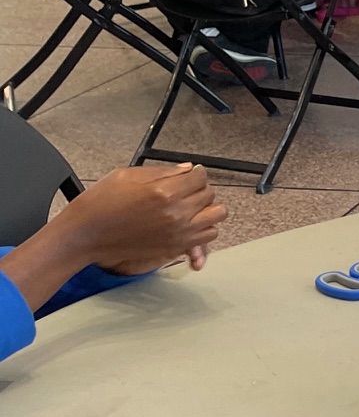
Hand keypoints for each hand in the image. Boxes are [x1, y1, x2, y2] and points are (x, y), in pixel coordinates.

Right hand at [55, 164, 227, 276]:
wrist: (85, 235)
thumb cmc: (100, 203)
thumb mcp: (127, 175)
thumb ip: (163, 172)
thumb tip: (188, 169)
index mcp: (164, 192)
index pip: (200, 177)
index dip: (196, 173)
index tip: (191, 174)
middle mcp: (176, 213)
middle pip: (209, 194)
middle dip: (199, 189)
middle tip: (187, 189)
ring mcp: (179, 233)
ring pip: (216, 216)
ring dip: (207, 209)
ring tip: (191, 206)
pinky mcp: (176, 247)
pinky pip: (207, 236)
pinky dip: (203, 228)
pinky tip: (188, 222)